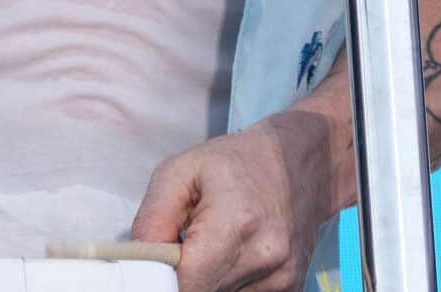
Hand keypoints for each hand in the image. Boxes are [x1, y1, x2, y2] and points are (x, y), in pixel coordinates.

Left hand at [130, 111, 340, 291]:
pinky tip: (233, 257)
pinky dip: (227, 284)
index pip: (186, 285)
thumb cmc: (238, 161)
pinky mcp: (290, 288)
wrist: (303, 162)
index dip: (161, 283)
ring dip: (207, 281)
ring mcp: (282, 278)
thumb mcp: (181, 171)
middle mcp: (264, 257)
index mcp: (235, 223)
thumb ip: (152, 220)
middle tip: (184, 250)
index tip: (156, 271)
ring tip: (213, 248)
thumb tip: (136, 265)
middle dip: (183, 279)